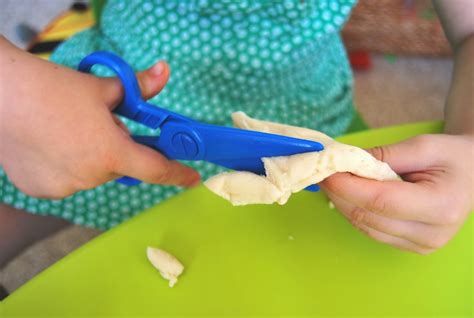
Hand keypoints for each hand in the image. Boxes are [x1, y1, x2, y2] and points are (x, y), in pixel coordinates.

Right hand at [0, 38, 199, 198]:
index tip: (192, 178)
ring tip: (67, 131)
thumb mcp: (104, 88)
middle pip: (118, 166)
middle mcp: (91, 177)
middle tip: (98, 126)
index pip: (156, 170)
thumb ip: (139, 87)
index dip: (178, 174)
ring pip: (91, 173)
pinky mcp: (41, 190)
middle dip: (115, 148)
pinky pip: (67, 179)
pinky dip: (66, 165)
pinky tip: (51, 144)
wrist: (1, 94)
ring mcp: (65, 187)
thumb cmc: (54, 89)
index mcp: (111, 154)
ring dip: (89, 157)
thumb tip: (164, 72)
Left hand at [321, 134, 472, 253]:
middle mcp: (431, 233)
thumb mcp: (423, 146)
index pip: (380, 200)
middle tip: (321, 171)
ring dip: (342, 203)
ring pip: (365, 227)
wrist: (473, 177)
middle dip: (339, 193)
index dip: (347, 186)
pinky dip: (354, 212)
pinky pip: (371, 231)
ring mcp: (421, 245)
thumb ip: (384, 155)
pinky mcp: (410, 247)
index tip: (325, 170)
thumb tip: (346, 161)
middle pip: (368, 217)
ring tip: (331, 180)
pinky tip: (346, 194)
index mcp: (440, 205)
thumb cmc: (452, 158)